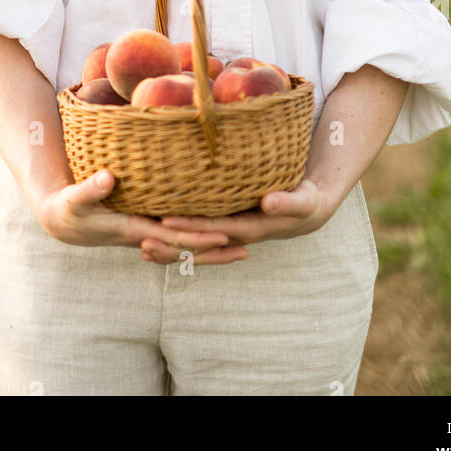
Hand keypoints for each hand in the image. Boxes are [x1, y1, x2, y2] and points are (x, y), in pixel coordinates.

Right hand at [32, 170, 246, 262]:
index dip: (198, 238)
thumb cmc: (68, 209)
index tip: (224, 235)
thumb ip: (89, 189)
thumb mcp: (74, 199)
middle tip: (247, 248)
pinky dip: (198, 239)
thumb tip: (108, 178)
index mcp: (132, 230)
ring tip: (242, 247)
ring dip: (211, 248)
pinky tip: (217, 233)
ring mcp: (148, 233)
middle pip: (186, 249)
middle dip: (215, 251)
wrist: (63, 222)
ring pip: (185, 247)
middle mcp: (146, 235)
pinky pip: (178, 237)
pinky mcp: (148, 227)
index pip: (172, 237)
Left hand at [137, 179, 338, 264]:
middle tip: (142, 243)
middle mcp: (236, 236)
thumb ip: (287, 201)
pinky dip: (181, 242)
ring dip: (172, 250)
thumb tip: (267, 202)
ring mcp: (230, 235)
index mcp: (250, 228)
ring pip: (197, 248)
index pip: (214, 229)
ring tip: (142, 249)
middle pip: (199, 246)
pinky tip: (160, 239)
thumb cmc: (306, 201)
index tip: (165, 221)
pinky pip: (201, 241)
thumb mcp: (303, 200)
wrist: (308, 212)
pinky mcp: (227, 229)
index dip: (190, 226)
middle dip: (172, 246)